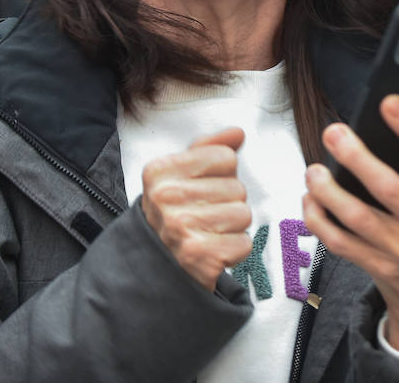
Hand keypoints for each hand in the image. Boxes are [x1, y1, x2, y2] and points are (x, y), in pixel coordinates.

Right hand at [140, 127, 253, 290]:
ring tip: (211, 231)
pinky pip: (244, 243)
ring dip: (233, 226)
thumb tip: (238, 133)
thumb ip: (208, 148)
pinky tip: (214, 249)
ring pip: (243, 214)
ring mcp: (182, 228)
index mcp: (160, 171)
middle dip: (228, 202)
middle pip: (237, 187)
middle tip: (206, 214)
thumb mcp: (178, 175)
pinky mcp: (200, 256)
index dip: (222, 174)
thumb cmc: (173, 213)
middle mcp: (167, 197)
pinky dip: (234, 249)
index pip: (225, 157)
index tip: (202, 188)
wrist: (154, 266)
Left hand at [303, 97, 398, 354]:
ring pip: (358, 218)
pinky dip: (319, 219)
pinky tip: (311, 197)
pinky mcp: (378, 267)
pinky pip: (340, 243)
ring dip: (330, 191)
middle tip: (334, 131)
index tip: (390, 102)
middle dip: (357, 158)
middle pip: (389, 189)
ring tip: (315, 168)